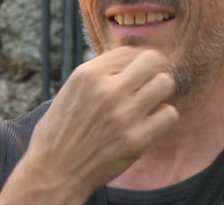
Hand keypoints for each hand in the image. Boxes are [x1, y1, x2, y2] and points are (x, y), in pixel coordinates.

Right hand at [0, 47, 178, 203]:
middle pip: (153, 61)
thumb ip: (98, 73)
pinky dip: (162, 117)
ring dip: (160, 92)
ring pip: (165, 84)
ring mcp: (123, 115)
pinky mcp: (136, 139)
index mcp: (88, 74)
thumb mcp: (70, 90)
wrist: (54, 171)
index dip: (135, 60)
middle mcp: (107, 90)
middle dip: (154, 69)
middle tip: (150, 81)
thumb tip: (128, 59)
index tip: (136, 70)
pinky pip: (169, 114)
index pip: (128, 52)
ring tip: (150, 101)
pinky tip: (150, 122)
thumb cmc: (60, 131)